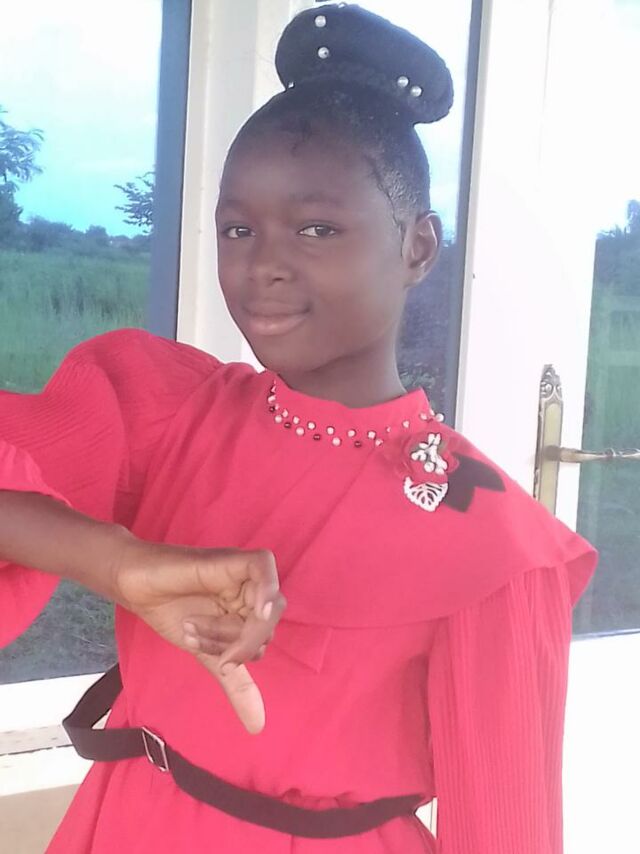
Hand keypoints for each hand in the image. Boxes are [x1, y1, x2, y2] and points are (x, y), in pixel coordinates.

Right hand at [113, 539, 284, 733]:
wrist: (137, 588)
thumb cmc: (172, 614)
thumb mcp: (208, 655)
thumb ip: (236, 685)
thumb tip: (258, 727)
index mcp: (251, 614)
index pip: (265, 641)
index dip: (238, 654)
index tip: (204, 652)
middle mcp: (252, 594)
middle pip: (271, 624)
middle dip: (236, 642)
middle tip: (196, 638)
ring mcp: (243, 575)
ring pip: (269, 604)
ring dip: (231, 626)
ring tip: (194, 624)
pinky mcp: (232, 558)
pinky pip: (264, 566)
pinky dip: (265, 590)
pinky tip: (252, 608)